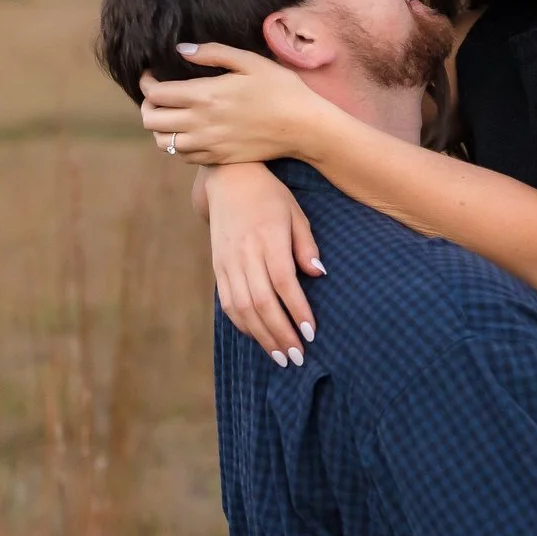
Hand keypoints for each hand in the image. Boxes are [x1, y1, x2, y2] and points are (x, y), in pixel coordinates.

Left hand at [139, 43, 330, 166]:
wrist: (304, 128)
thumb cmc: (281, 89)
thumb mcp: (250, 61)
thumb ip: (212, 54)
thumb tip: (181, 50)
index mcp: (205, 95)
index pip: (155, 94)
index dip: (146, 83)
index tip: (151, 75)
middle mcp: (201, 124)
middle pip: (152, 121)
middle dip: (148, 105)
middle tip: (158, 95)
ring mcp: (209, 145)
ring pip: (163, 143)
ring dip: (160, 128)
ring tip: (170, 114)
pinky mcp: (218, 158)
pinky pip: (183, 157)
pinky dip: (177, 145)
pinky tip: (188, 132)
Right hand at [202, 164, 325, 364]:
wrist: (227, 179)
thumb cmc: (269, 196)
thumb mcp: (295, 212)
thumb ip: (305, 245)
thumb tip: (318, 274)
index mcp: (267, 238)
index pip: (283, 283)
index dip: (297, 310)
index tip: (311, 333)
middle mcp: (245, 253)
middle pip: (261, 302)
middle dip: (280, 333)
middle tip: (297, 356)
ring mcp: (228, 262)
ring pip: (243, 308)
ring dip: (262, 336)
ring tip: (280, 357)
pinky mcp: (218, 267)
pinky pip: (228, 303)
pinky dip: (243, 324)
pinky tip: (259, 337)